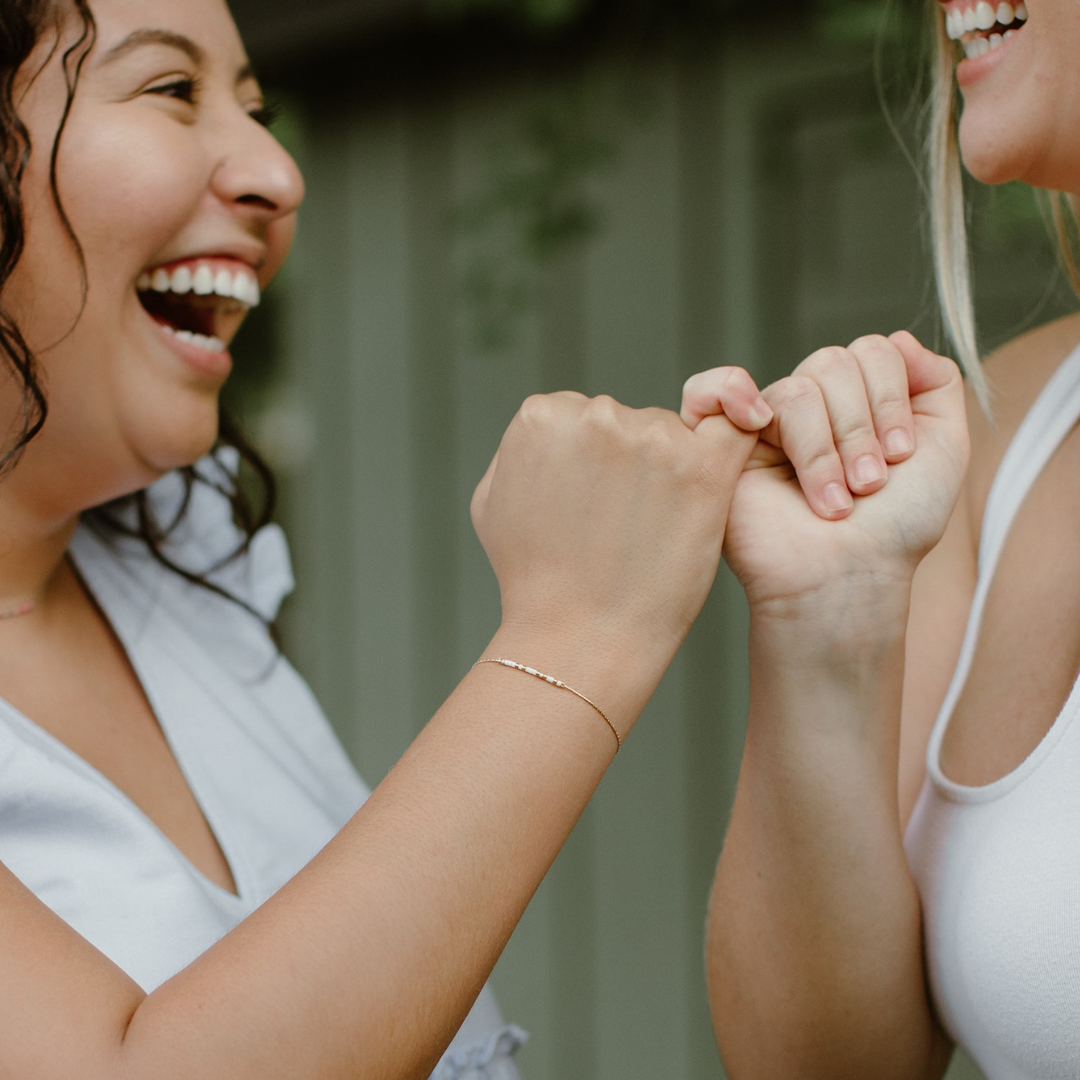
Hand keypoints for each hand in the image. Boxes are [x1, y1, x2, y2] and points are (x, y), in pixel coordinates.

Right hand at [472, 390, 759, 668]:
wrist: (578, 637)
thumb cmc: (534, 581)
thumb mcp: (492, 501)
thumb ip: (517, 450)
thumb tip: (548, 434)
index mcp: (540, 416)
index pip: (579, 415)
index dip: (588, 461)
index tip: (588, 504)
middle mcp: (594, 415)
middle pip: (626, 420)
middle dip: (626, 462)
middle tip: (617, 525)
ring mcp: (650, 438)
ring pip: (669, 433)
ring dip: (667, 470)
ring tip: (646, 534)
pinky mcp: (702, 466)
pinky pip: (735, 424)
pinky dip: (740, 425)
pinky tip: (732, 453)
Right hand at [681, 333, 969, 611]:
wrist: (848, 577)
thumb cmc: (895, 528)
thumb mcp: (945, 447)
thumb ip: (937, 381)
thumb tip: (899, 338)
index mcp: (858, 402)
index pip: (873, 351)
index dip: (890, 395)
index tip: (901, 453)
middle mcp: (813, 407)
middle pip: (834, 361)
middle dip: (860, 425)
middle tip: (870, 483)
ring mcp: (766, 423)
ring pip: (796, 389)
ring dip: (824, 450)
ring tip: (834, 502)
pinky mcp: (723, 444)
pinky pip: (714, 389)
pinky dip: (730, 394)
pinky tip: (759, 428)